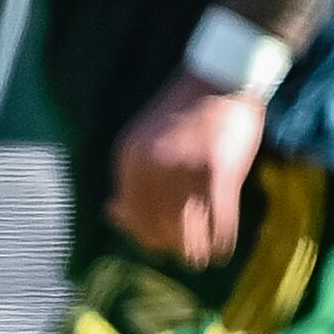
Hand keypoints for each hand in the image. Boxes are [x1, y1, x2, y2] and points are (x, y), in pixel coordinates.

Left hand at [108, 74, 262, 266]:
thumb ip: (131, 175)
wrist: (222, 77)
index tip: (163, 242)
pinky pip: (218, 226)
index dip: (146, 237)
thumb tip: (111, 214)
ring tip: (204, 255)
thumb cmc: (188, 113)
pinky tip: (223, 249)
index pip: (131, 217)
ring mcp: (185, 169)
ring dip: (196, 252)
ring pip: (187, 234)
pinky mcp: (218, 173)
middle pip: (157, 230)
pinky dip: (221, 243)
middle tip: (187, 252)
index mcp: (130, 158)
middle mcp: (152, 166)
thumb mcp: (147, 140)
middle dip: (172, 247)